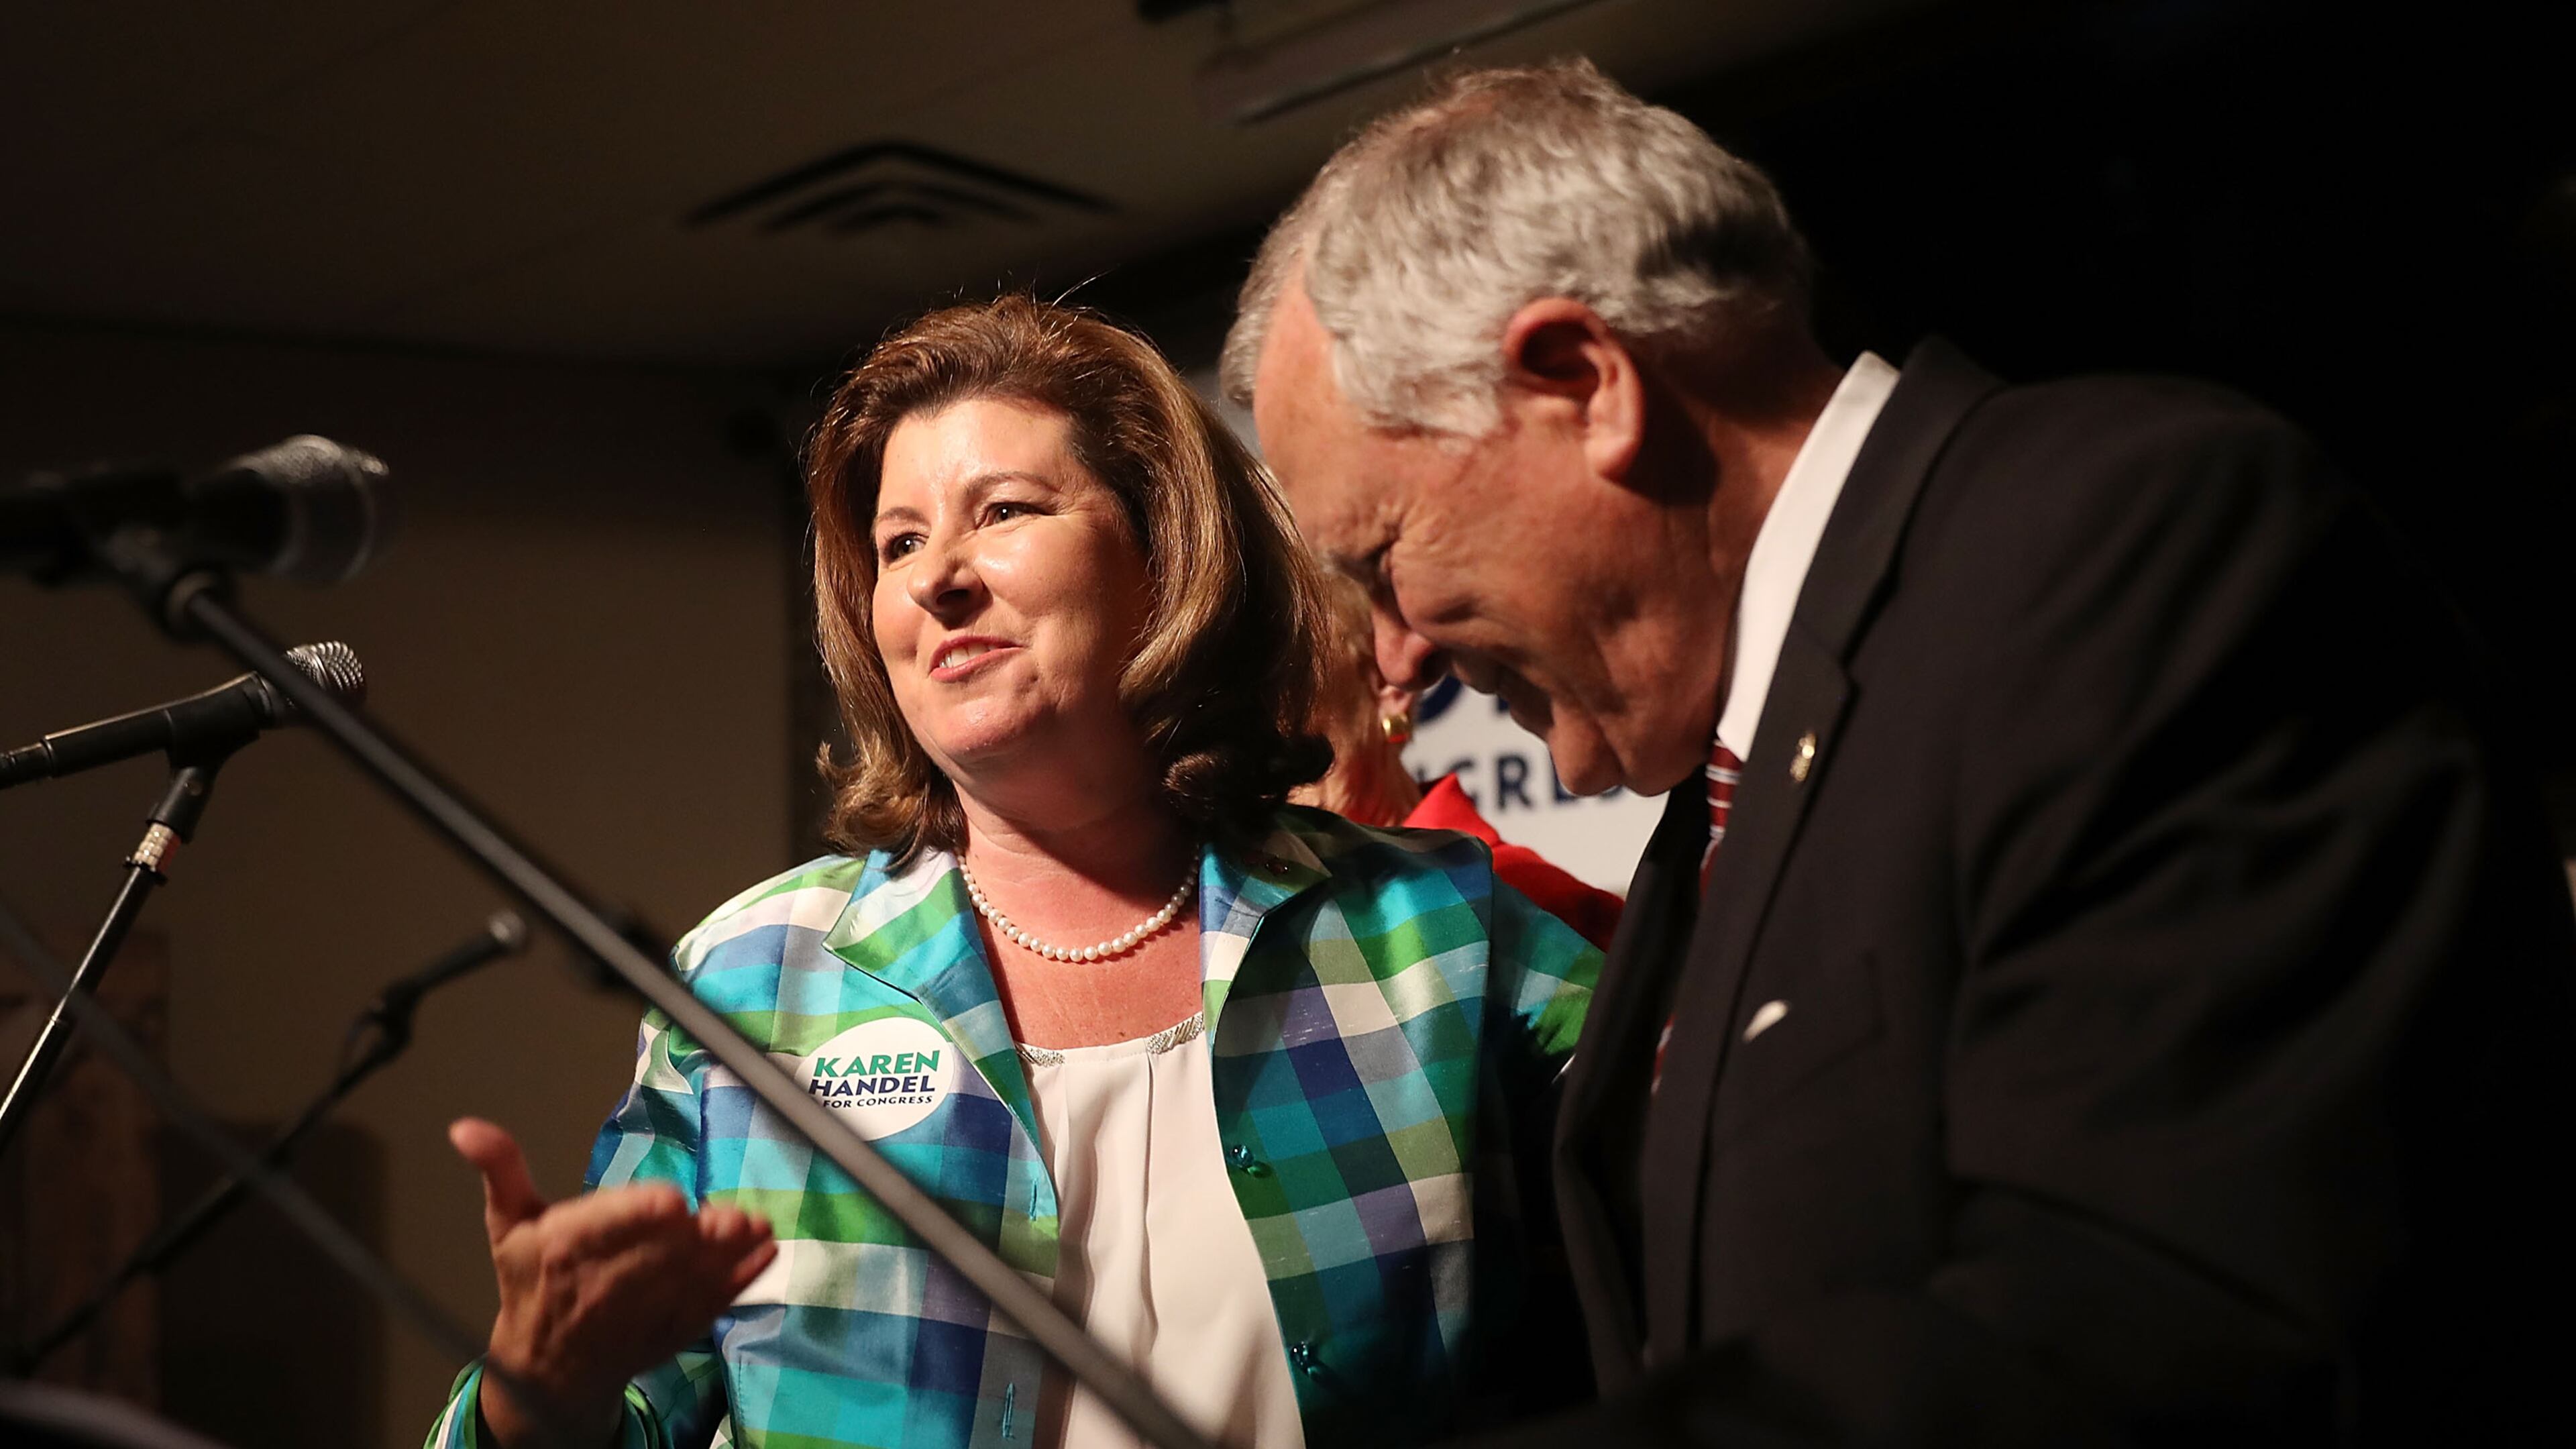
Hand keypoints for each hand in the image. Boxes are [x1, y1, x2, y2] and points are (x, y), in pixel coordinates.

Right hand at [449, 1117, 775, 1447]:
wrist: (545, 1371)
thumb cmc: (530, 1284)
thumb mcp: (508, 1224)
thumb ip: (500, 1169)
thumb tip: (465, 1127)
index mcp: (565, 1249)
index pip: (605, 1229)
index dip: (638, 1216)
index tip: (671, 1200)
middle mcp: (606, 1283)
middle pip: (657, 1255)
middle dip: (697, 1236)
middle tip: (732, 1216)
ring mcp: (645, 1311)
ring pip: (689, 1279)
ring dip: (727, 1255)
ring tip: (756, 1228)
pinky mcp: (672, 1329)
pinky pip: (711, 1305)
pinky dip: (740, 1281)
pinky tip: (764, 1253)